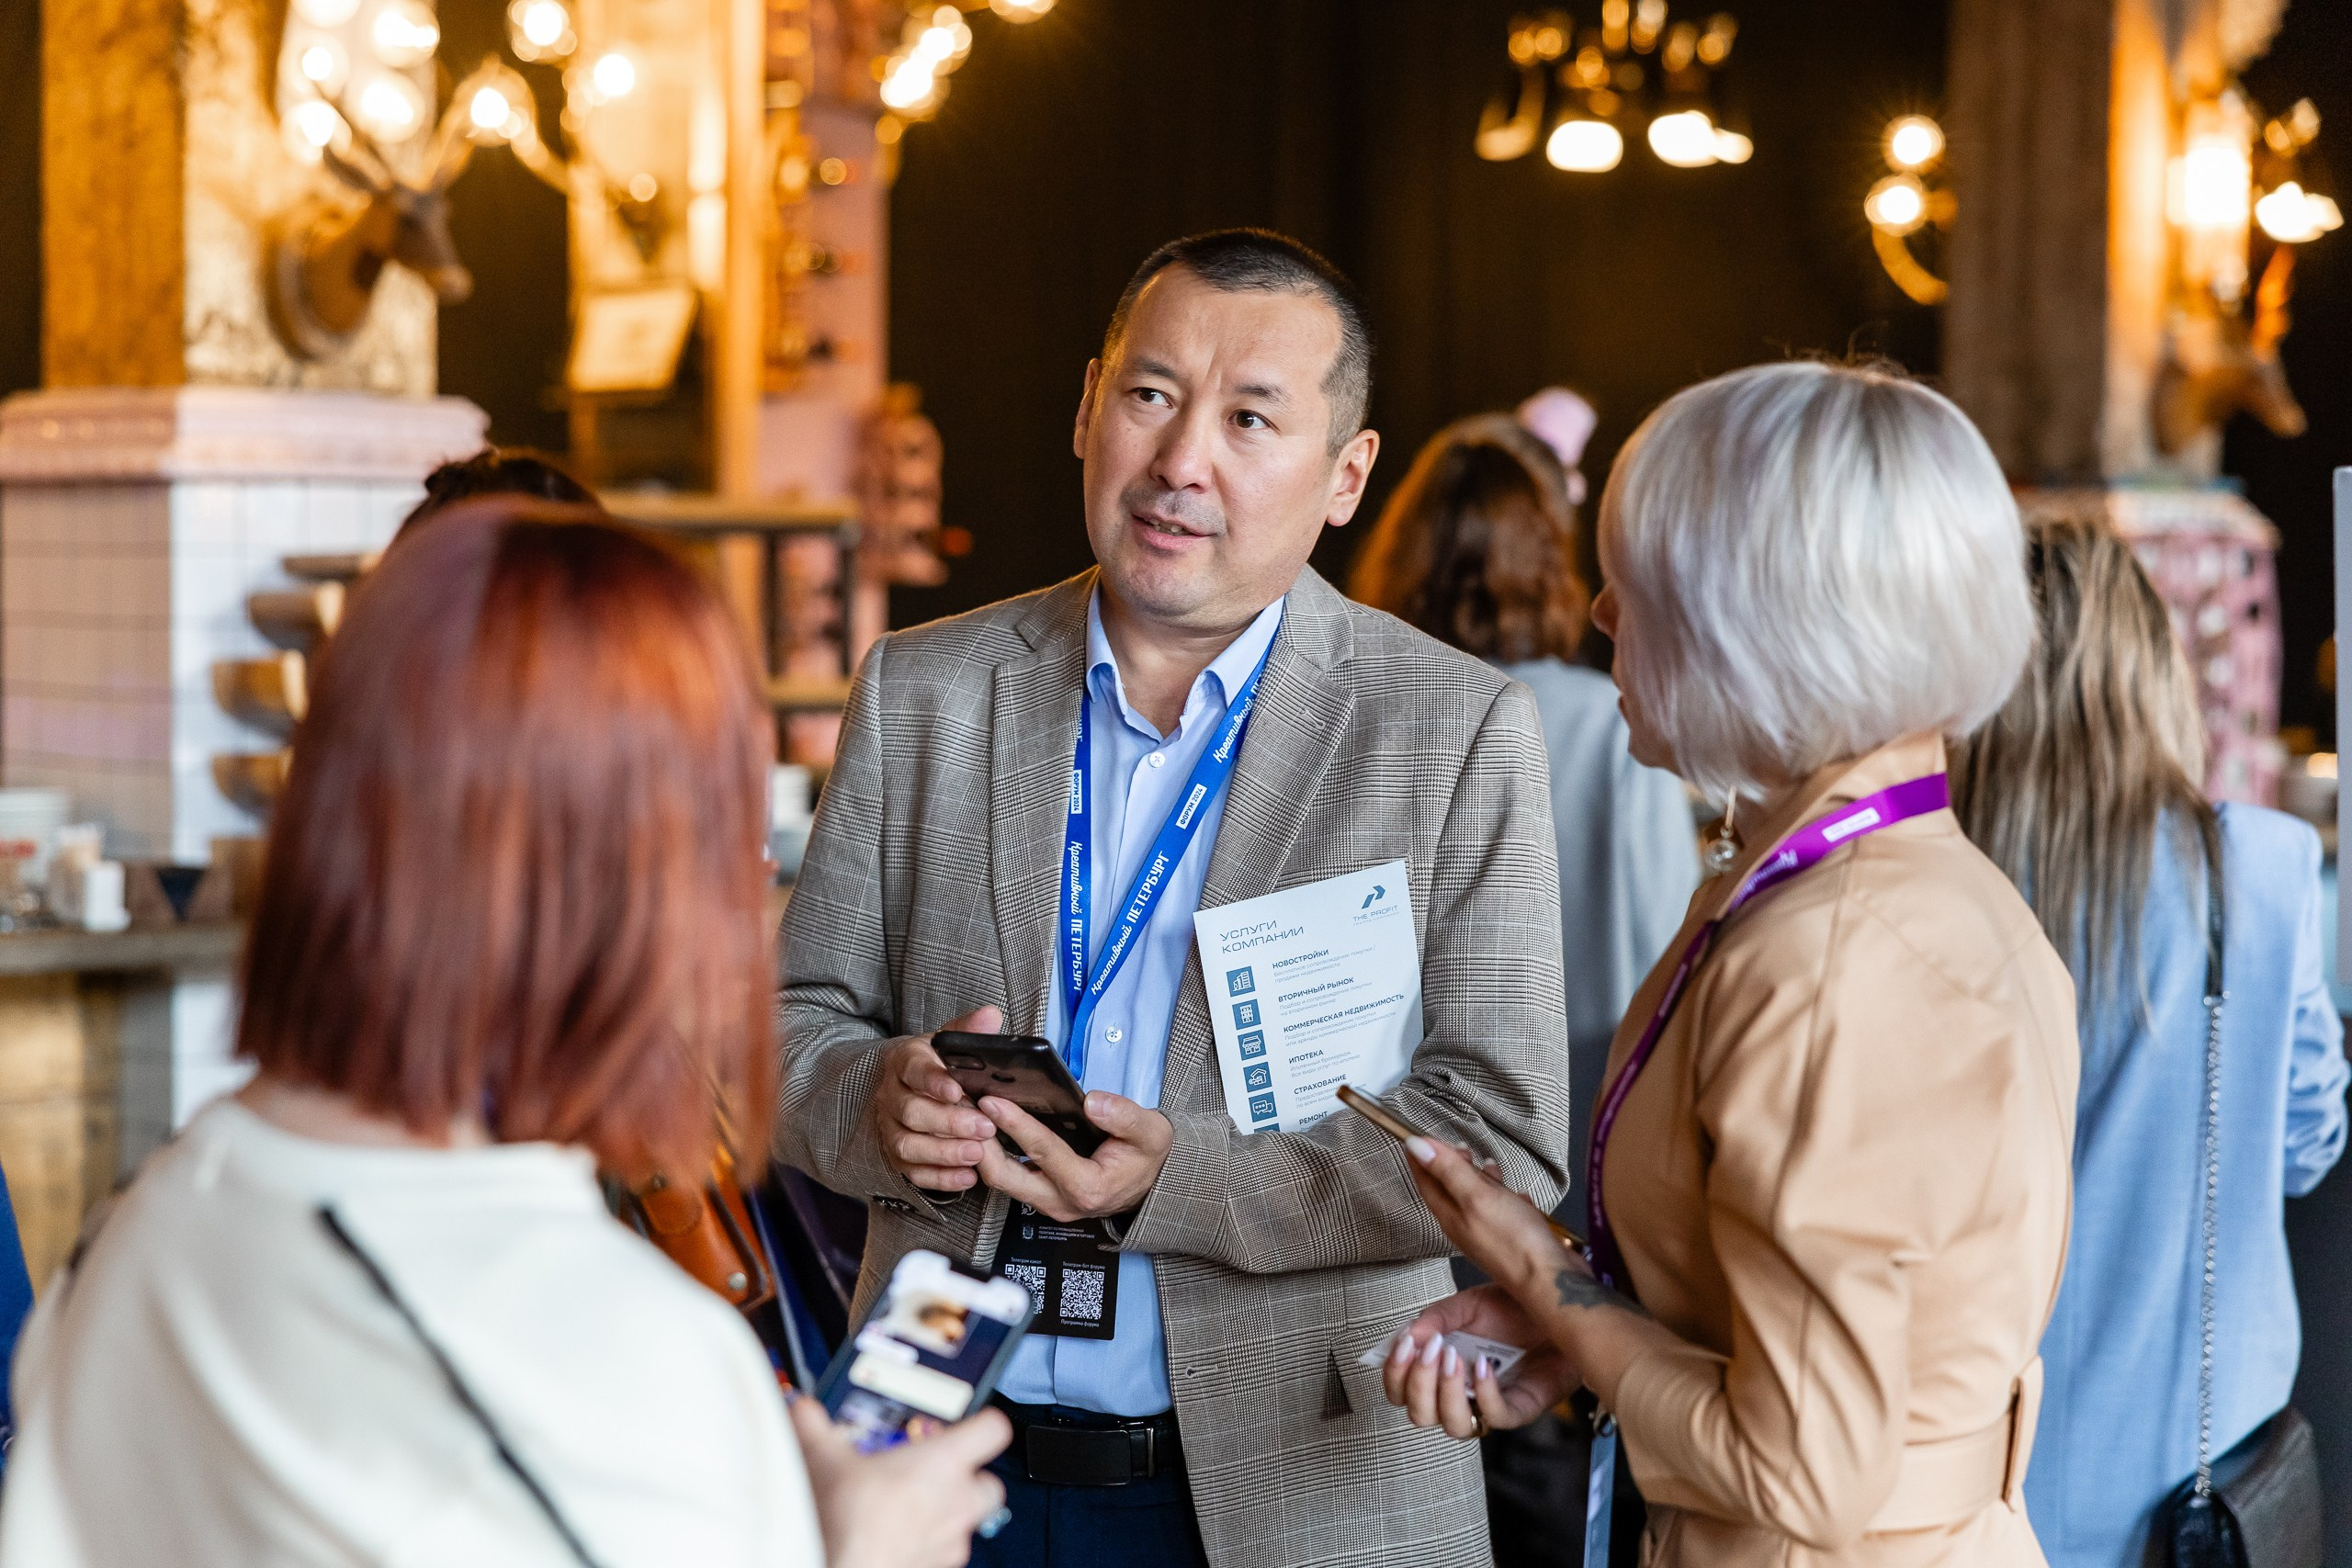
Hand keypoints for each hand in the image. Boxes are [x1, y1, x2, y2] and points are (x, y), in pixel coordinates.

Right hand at [789, 1397, 1010, 1567]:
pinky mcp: (940, 1565)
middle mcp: (957, 1500)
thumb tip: (802, 1410)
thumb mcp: (826, 1460)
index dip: (984, 1422)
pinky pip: (949, 1549)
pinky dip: (933, 1541)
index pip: (993, 1429)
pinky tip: (903, 1535)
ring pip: (973, 1518)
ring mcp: (952, 1537)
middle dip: (970, 1476)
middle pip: (990, 1481)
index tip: (972, 1422)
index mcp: (943, 1463)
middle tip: (939, 1470)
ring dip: (951, 1510)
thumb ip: (815, 1427)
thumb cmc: (849, 1522)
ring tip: (917, 1504)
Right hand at [870, 1006, 1003, 1191]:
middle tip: (984, 1127)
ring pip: (907, 1145)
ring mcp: (891, 1127)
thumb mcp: (949, 1041)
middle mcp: (891, 1095)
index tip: (958, 1091)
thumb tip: (990, 1015)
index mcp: (905, 1061)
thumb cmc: (937, 1063)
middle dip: (948, 1122)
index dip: (933, 1081)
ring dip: (943, 1152)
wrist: (908, 1084)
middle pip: (911, 1112)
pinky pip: (911, 1171)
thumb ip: (969, 1030)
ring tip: (977, 1153)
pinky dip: (939, 1178)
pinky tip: (966, 1177)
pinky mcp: (897, 1155)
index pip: (914, 1070)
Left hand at [974, 1090, 1172, 1222]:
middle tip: (965, 1110)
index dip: (1014, 1124)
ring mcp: (1048, 1203)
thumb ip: (1124, 1117)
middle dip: (981, 1143)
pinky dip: (993, 1154)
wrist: (1150, 1182)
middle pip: (1005, 1176)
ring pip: (1001, 1181)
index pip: (1042, 1151)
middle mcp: (1062, 1201)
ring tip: (969, 1115)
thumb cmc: (1147, 1158)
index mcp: (1087, 1186)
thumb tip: (1093, 1102)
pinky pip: (1008, 1179)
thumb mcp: (1150, 1132)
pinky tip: (985, 1128)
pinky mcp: (1041, 1197)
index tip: (992, 1101)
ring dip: (982, 1149)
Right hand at [1379, 1284, 1578, 1438]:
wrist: (1557, 1304)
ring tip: (1453, 1357)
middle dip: (1418, 1384)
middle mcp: (1460, 1394)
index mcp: (1440, 1371)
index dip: (1395, 1375)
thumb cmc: (1512, 1309)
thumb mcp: (1466, 1305)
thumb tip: (1408, 1335)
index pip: (1402, 1392)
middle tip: (1429, 1349)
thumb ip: (1436, 1318)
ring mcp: (1489, 1404)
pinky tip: (1483, 1365)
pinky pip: (1496, 1417)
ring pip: (1455, 1427)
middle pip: (1420, 1415)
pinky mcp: (1521, 1408)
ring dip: (1446, 1394)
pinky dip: (1484, 1394)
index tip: (1403, 1345)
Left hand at [1403, 1135, 1571, 1305]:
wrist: (1550, 1280)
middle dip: (1453, 1165)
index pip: (1426, 1182)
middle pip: (1450, 1189)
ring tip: (1490, 1163)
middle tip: (1462, 1146)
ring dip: (1482, 1179)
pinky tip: (1519, 1195)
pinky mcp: (1511, 1237)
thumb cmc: (1513, 1239)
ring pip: (1478, 1199)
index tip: (1417, 1137)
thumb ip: (1448, 1171)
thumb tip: (1414, 1146)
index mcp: (1450, 1215)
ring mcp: (1488, 1233)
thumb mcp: (1476, 1197)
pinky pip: (1503, 1211)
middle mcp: (1464, 1225)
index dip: (1421, 1158)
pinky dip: (1507, 1198)